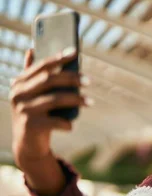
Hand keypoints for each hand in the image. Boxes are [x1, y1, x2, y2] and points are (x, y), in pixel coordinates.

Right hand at [10, 48, 89, 168]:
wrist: (27, 145)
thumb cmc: (35, 114)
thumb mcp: (30, 94)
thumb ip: (32, 74)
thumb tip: (32, 49)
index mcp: (18, 83)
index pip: (41, 67)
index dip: (58, 58)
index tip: (74, 51)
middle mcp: (17, 94)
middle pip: (49, 80)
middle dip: (71, 78)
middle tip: (89, 80)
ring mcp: (23, 110)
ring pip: (55, 100)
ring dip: (76, 100)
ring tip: (90, 101)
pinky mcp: (31, 126)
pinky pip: (56, 121)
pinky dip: (67, 123)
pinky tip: (72, 125)